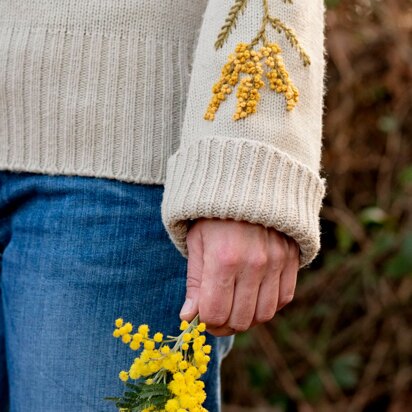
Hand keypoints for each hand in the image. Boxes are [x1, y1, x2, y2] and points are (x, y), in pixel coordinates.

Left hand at [179, 217, 299, 335]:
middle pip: (240, 320)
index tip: (202, 317)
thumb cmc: (214, 216)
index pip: (215, 314)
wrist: (247, 185)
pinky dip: (269, 305)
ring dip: (248, 318)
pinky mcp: (291, 259)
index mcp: (223, 259)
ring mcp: (276, 262)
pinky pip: (284, 298)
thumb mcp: (197, 243)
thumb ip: (194, 283)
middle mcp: (253, 264)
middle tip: (217, 316)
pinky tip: (255, 296)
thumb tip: (188, 318)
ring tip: (235, 307)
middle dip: (225, 325)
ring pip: (264, 314)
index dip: (205, 322)